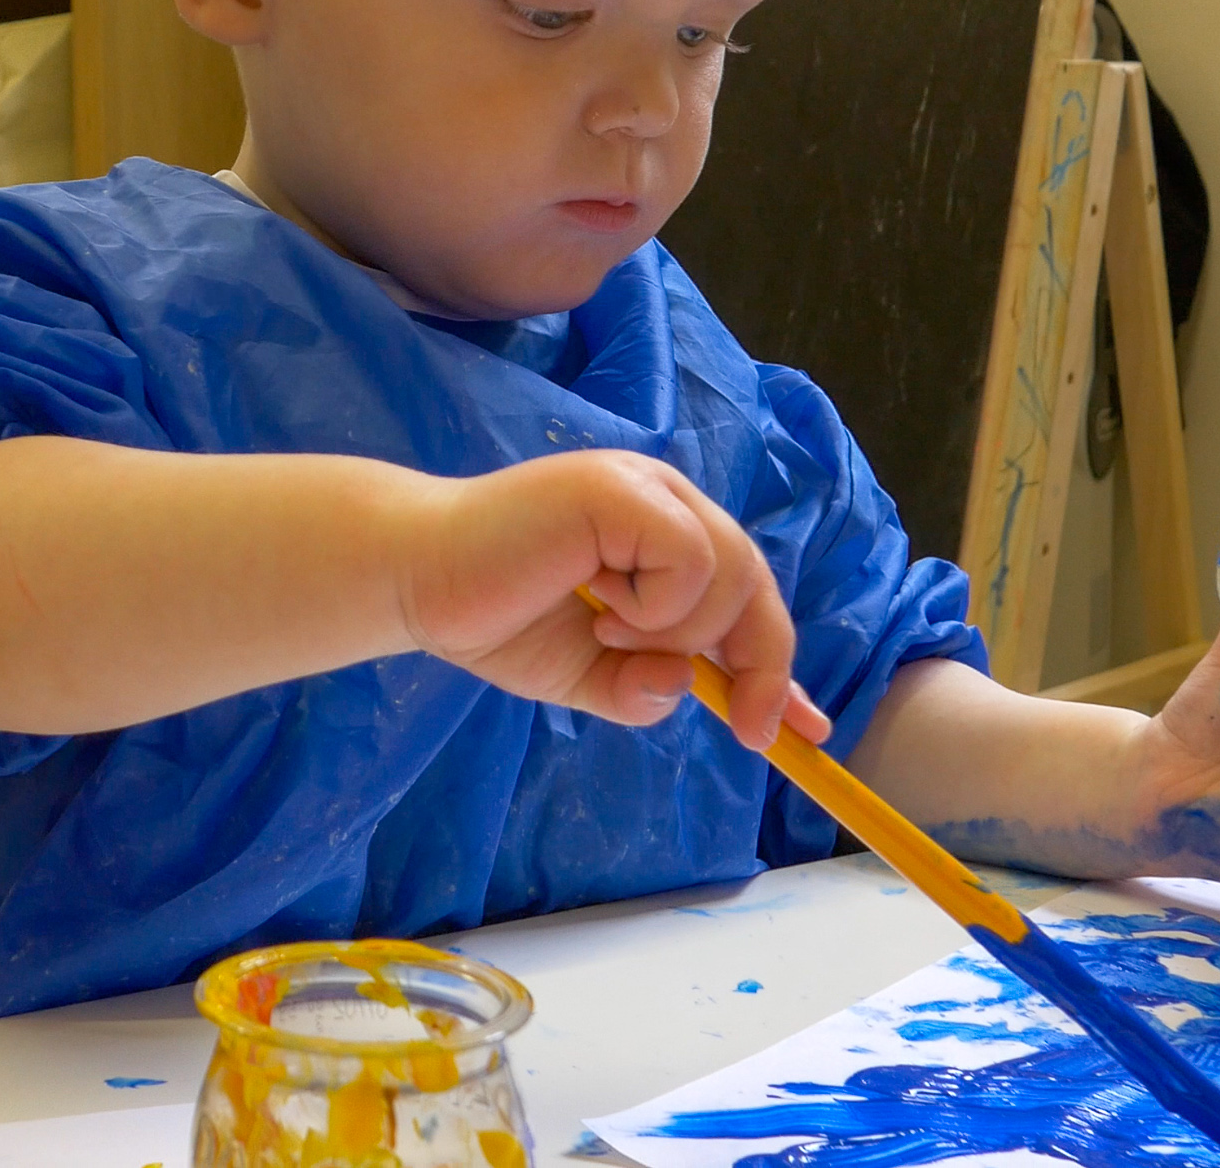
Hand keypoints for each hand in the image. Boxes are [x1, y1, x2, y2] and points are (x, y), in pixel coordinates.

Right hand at [399, 449, 829, 751]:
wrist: (415, 580)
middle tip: (746, 727)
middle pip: (754, 581)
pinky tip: (599, 605)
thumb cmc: (495, 616)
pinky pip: (690, 560)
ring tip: (607, 630)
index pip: (746, 592)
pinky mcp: (621, 491)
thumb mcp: (586, 673)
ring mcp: (645, 488)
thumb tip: (685, 689)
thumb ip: (640, 687)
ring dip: (680, 634)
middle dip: (764, 665)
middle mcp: (665, 499)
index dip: (778, 660)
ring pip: (731, 574)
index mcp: (662, 531)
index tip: (804, 730)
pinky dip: (658, 606)